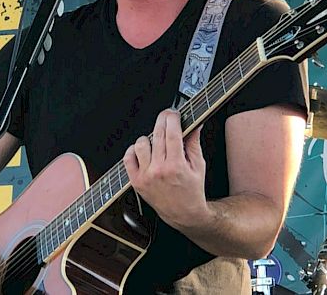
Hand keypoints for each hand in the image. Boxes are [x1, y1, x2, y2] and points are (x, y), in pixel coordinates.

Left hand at [123, 109, 208, 230]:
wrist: (184, 214)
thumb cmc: (192, 190)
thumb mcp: (199, 165)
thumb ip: (194, 142)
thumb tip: (196, 124)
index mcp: (176, 165)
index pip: (172, 132)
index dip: (172, 118)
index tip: (174, 113)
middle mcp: (159, 170)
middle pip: (157, 134)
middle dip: (162, 120)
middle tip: (167, 116)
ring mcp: (146, 176)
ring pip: (141, 143)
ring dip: (149, 137)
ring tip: (156, 141)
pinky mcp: (136, 181)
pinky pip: (128, 158)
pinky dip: (133, 150)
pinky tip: (143, 151)